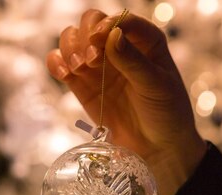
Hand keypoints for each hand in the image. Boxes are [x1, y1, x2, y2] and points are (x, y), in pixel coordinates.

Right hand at [47, 10, 206, 194]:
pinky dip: (55, 63)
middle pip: (90, 22)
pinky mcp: (82, 86)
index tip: (100, 39)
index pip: (121, 19)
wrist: (157, 149)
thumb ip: (134, 61)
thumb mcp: (157, 86)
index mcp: (145, 41)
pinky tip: (63, 73)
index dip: (107, 24)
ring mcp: (98, 66)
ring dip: (69, 48)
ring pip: (72, 39)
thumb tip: (112, 35)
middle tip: (91, 60)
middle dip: (85, 36)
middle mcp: (119, 47)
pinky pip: (61, 65)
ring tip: (79, 69)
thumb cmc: (166, 114)